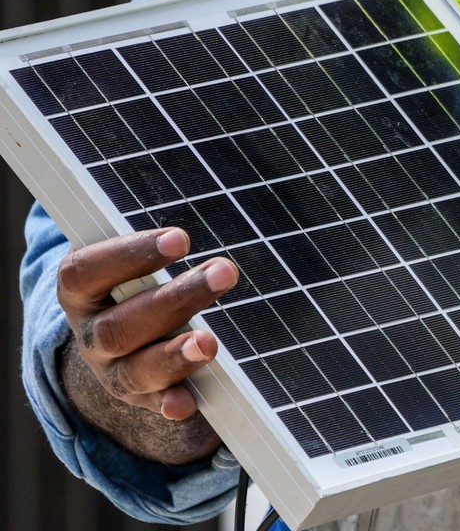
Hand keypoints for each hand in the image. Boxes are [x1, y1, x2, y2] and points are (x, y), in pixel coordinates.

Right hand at [55, 226, 236, 461]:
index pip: (85, 272)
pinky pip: (154, 406)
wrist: (124, 336)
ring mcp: (114, 371)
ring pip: (135, 369)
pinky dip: (170, 405)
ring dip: (173, 355)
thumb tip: (205, 208)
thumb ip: (155, 242)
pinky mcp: (144, 397)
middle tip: (224, 272)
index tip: (181, 238)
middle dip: (175, 299)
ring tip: (207, 342)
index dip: (130, 255)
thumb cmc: (139, 278)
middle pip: (119, 325)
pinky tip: (185, 404)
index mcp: (81, 293)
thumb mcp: (134, 258)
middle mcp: (92, 336)